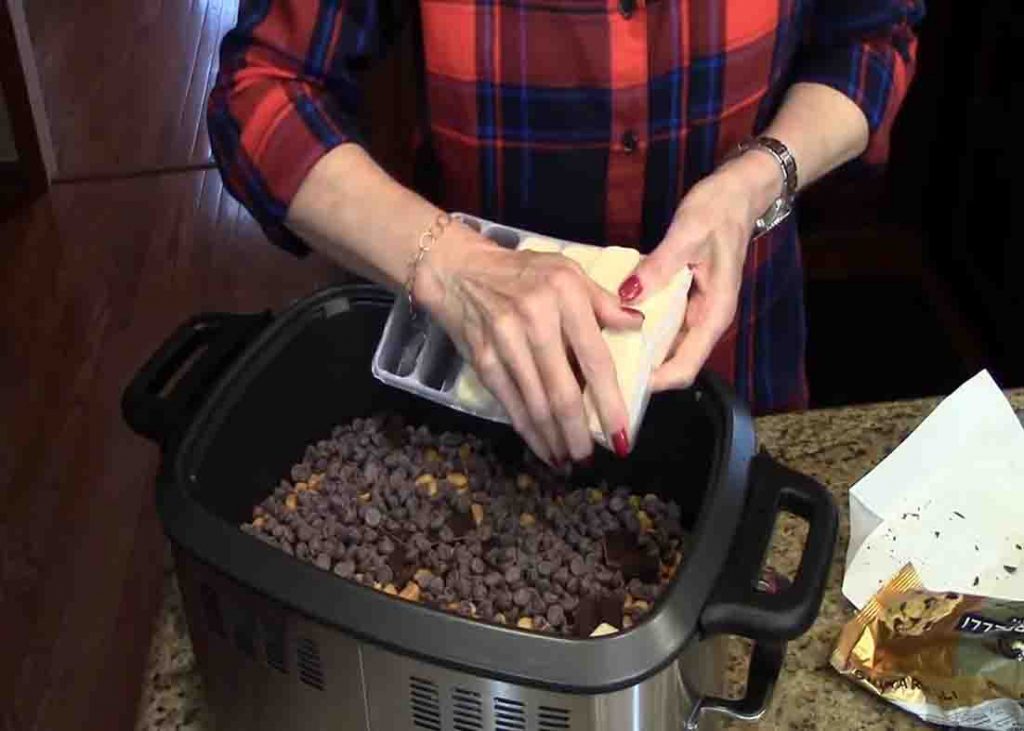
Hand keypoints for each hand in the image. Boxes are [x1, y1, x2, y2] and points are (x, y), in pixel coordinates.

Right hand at [416, 226, 643, 464]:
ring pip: (535, 404)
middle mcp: (535, 319)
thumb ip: (602, 301)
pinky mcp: (483, 359)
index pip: (595, 358)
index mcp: (565, 295)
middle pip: (563, 391)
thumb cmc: (521, 272)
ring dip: (554, 439)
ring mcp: (505, 341)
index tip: (622, 436)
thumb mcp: (566, 271)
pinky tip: (542, 447)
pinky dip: (528, 430)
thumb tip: (636, 324)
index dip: (610, 403)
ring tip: (569, 461)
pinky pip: (510, 403)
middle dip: (579, 433)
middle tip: (591, 459)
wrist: (459, 270)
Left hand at [617, 151, 781, 390]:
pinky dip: (638, 329)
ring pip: (665, 347)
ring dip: (636, 353)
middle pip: (673, 364)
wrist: (737, 192)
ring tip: (598, 355)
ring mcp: (694, 312)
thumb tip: (627, 295)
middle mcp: (705, 321)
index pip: (686, 367)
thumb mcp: (687, 234)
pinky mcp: (684, 301)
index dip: (655, 381)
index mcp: (714, 314)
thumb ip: (658, 267)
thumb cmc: (717, 211)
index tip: (621, 382)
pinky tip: (610, 326)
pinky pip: (660, 325)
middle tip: (599, 374)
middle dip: (640, 372)